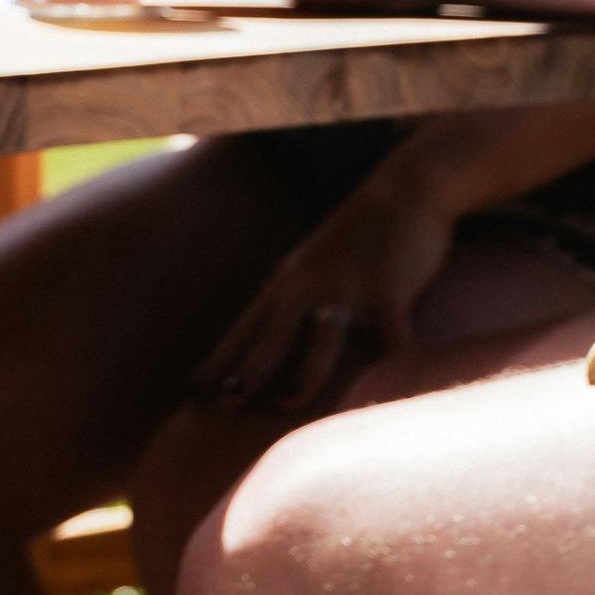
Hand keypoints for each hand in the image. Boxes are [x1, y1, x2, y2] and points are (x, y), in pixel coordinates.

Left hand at [196, 182, 458, 409]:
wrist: (403, 191)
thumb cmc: (354, 242)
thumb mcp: (312, 268)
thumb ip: (295, 304)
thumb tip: (273, 348)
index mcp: (287, 283)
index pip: (245, 328)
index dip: (219, 360)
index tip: (191, 392)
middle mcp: (310, 286)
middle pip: (273, 332)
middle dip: (248, 367)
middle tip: (223, 401)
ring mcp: (349, 289)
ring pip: (321, 338)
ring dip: (304, 373)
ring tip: (287, 404)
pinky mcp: (389, 294)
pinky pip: (390, 340)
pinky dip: (390, 370)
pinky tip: (388, 397)